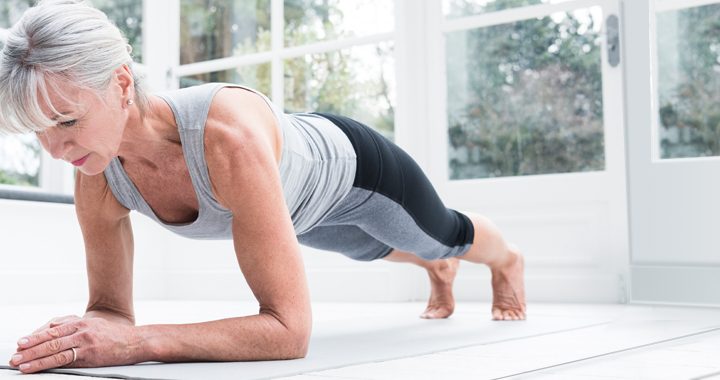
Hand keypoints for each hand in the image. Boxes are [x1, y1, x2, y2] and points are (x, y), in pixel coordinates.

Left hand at [8, 317, 141, 373]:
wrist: (136, 341)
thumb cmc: (115, 336)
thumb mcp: (94, 326)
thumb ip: (74, 327)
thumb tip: (52, 331)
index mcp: (81, 322)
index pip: (52, 329)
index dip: (35, 336)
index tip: (21, 343)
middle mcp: (81, 329)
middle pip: (49, 338)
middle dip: (30, 348)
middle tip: (15, 354)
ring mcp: (85, 341)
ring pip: (53, 349)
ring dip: (34, 357)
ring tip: (20, 363)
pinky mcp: (89, 354)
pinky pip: (64, 359)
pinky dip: (47, 364)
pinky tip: (37, 367)